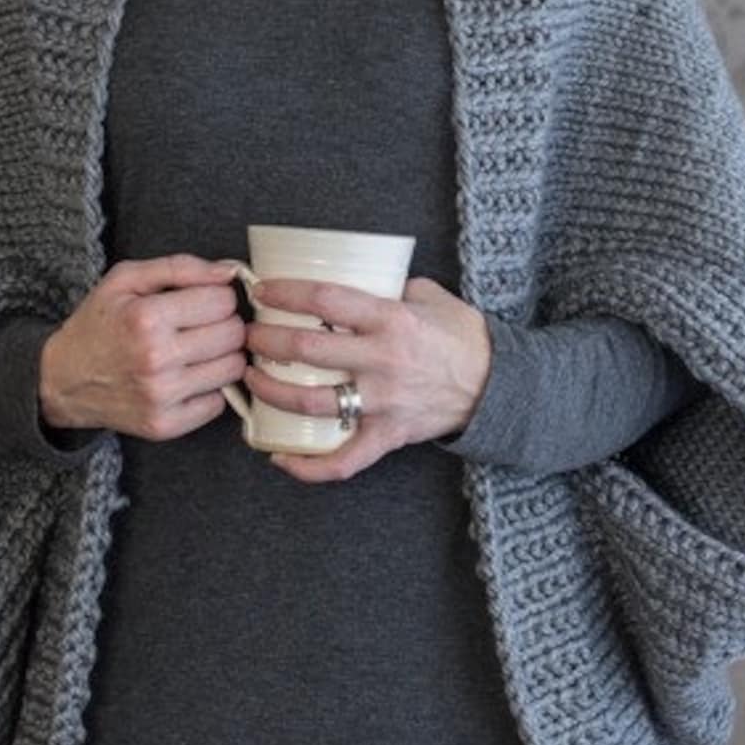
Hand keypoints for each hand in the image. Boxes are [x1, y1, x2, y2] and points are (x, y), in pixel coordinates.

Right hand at [39, 255, 249, 441]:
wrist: (63, 380)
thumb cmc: (98, 324)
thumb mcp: (126, 280)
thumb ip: (180, 267)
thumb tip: (229, 273)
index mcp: (146, 317)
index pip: (222, 301)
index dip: (216, 296)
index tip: (200, 301)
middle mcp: (155, 359)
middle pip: (233, 335)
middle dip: (223, 324)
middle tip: (199, 326)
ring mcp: (161, 396)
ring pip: (233, 369)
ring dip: (221, 356)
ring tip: (194, 351)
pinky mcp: (165, 425)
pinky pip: (219, 403)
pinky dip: (209, 389)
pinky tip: (186, 378)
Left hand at [244, 275, 491, 481]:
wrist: (497, 385)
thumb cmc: (462, 338)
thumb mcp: (430, 297)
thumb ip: (391, 287)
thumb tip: (357, 279)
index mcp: (392, 320)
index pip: (326, 300)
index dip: (286, 293)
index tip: (261, 291)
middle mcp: (383, 361)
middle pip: (307, 349)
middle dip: (266, 341)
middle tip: (248, 336)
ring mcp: (383, 402)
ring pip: (312, 402)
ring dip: (272, 391)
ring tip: (252, 379)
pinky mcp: (387, 435)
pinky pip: (343, 461)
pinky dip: (308, 466)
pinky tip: (279, 457)